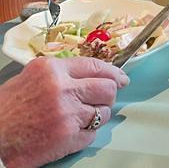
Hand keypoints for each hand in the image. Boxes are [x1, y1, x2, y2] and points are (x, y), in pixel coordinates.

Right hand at [0, 57, 128, 167]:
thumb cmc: (8, 108)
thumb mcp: (32, 77)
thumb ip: (62, 73)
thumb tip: (94, 75)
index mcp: (53, 70)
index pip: (96, 66)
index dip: (113, 73)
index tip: (121, 79)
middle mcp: (63, 89)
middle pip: (108, 88)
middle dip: (107, 96)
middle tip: (100, 101)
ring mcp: (67, 114)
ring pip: (103, 113)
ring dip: (95, 117)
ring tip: (76, 120)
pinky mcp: (67, 137)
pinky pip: (92, 134)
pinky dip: (84, 135)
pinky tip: (68, 133)